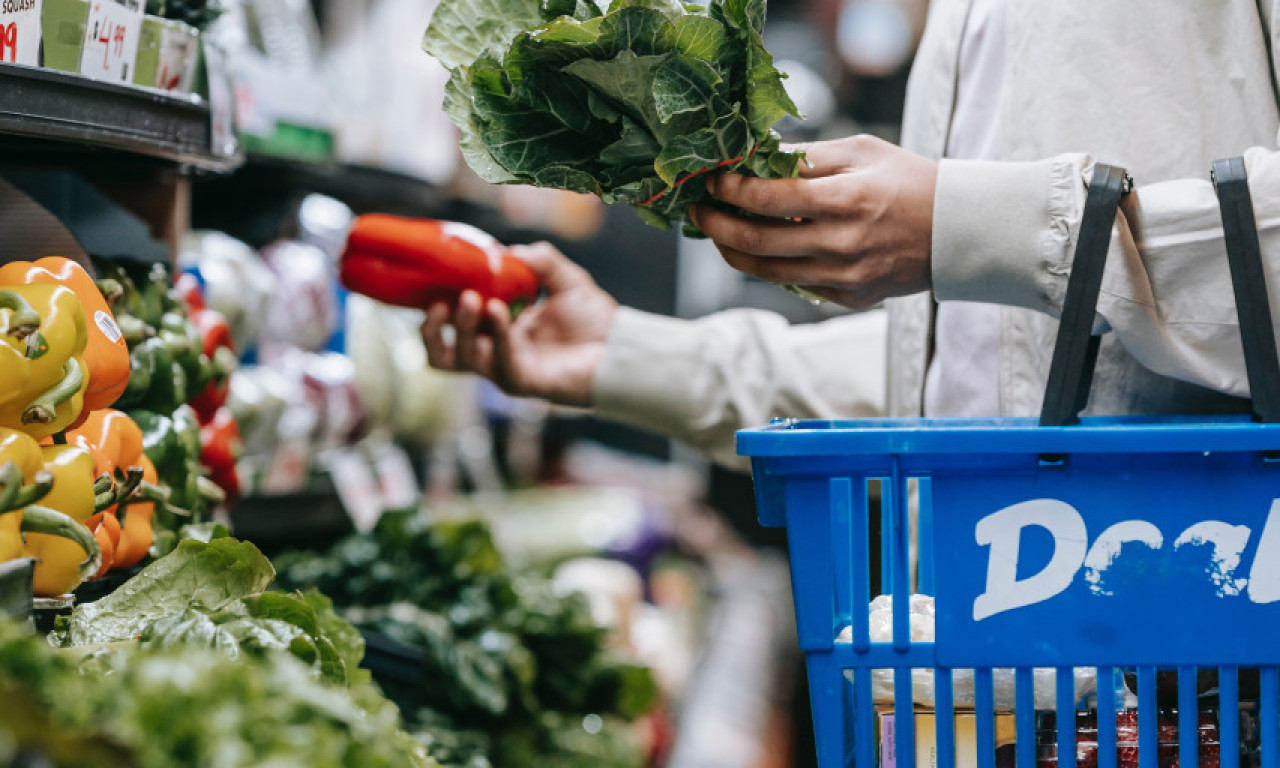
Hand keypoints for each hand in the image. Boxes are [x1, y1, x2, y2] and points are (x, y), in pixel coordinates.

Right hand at [421, 242, 617, 406]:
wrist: (620, 346)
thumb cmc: (594, 319)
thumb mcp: (565, 278)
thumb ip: (539, 259)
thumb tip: (508, 251)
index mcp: (498, 327)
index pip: (453, 320)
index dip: (437, 303)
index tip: (433, 279)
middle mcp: (495, 350)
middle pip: (443, 349)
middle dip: (434, 324)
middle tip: (440, 299)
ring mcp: (504, 368)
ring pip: (459, 359)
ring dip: (460, 328)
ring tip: (471, 299)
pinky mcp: (520, 382)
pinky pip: (496, 362)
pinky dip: (495, 335)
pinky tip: (497, 311)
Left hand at [691, 134, 937, 308]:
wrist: (959, 231)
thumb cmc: (909, 181)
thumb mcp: (862, 152)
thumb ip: (808, 156)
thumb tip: (756, 157)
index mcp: (847, 200)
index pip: (770, 197)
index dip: (732, 189)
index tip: (712, 179)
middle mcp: (843, 243)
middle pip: (759, 242)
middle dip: (717, 226)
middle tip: (698, 212)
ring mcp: (846, 276)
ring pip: (769, 272)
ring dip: (734, 253)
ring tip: (717, 235)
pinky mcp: (851, 297)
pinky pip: (797, 286)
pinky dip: (771, 268)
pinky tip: (759, 250)